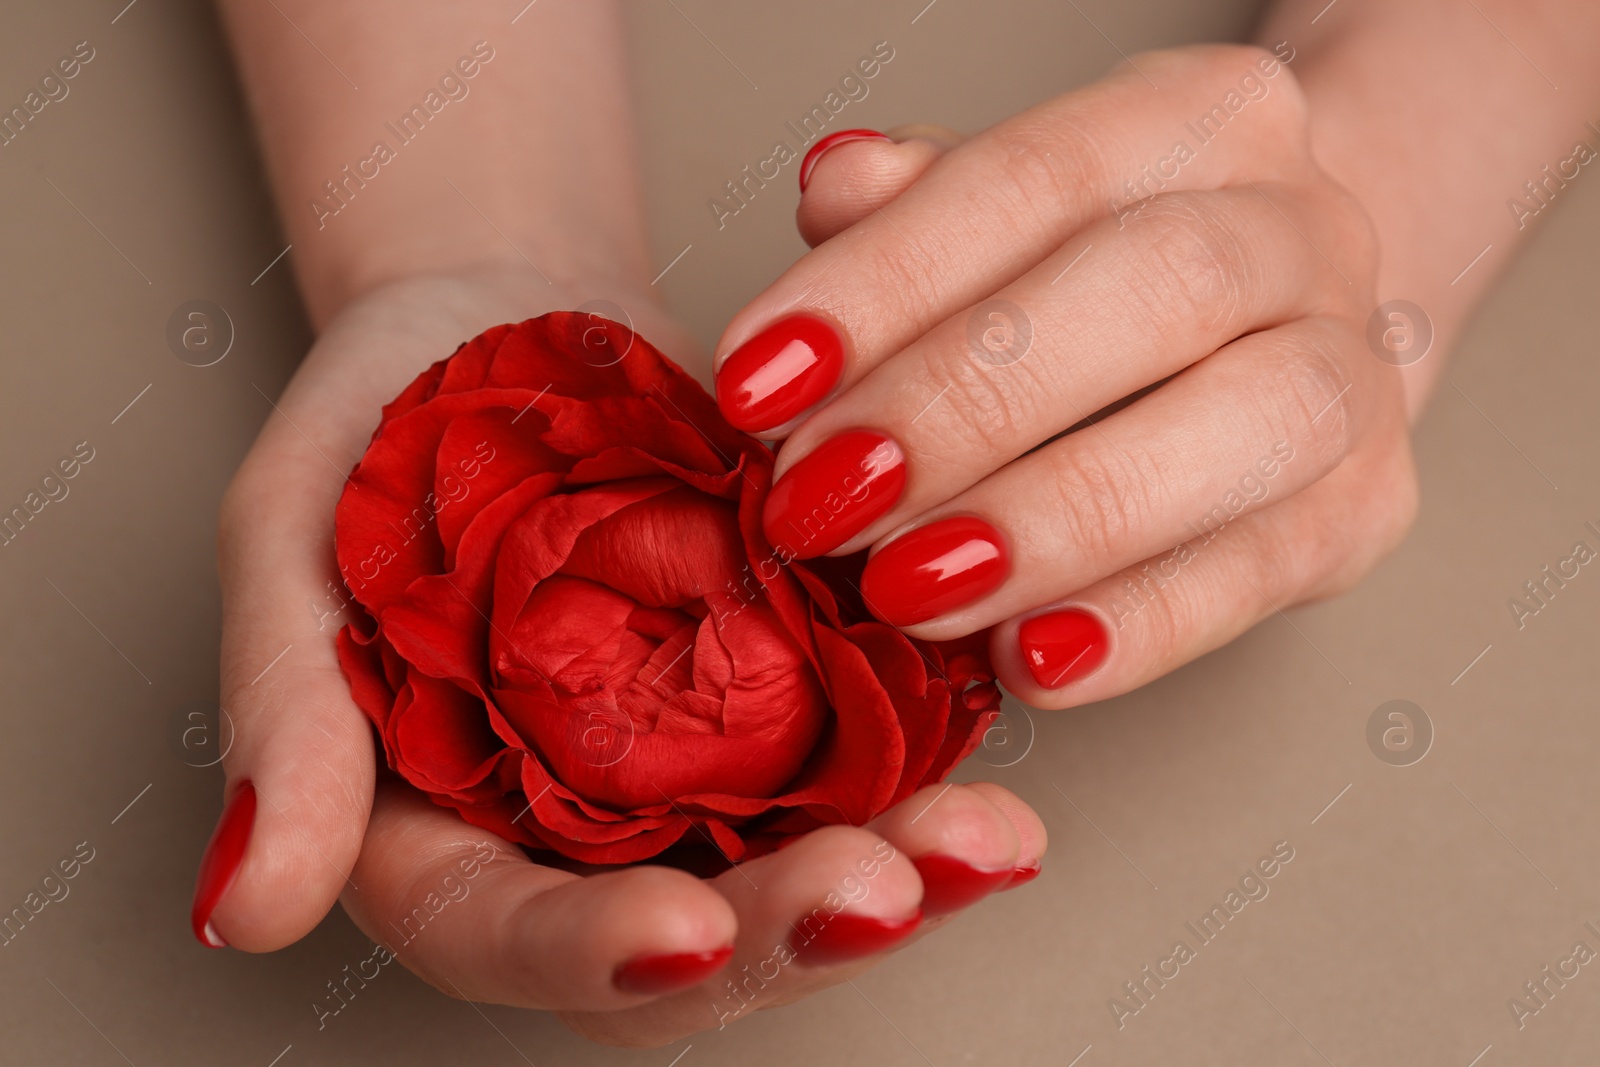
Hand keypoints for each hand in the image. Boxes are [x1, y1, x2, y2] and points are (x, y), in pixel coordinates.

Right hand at [202, 266, 1045, 1046]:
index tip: (683, 935)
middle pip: (685, 938)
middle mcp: (579, 831)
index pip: (505, 932)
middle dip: (788, 930)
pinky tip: (998, 769)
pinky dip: (930, 775)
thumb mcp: (295, 544)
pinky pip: (861, 766)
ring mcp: (692, 774)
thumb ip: (282, 719)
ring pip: (795, 869)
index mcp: (437, 827)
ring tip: (984, 845)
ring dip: (900, 873)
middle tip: (890, 890)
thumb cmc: (381, 426)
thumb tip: (246, 906)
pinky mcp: (779, 701)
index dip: (591, 953)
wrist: (507, 324)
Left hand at [717, 44, 1417, 707]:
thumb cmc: (1101, 276)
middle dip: (965, 402)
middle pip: (1157, 285)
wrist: (1280, 329)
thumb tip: (835, 189)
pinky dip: (1140, 627)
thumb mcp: (1005, 215)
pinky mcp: (1367, 509)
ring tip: (908, 588)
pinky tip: (1028, 660)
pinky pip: (1263, 573)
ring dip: (1054, 520)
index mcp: (1200, 118)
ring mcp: (1353, 370)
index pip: (1032, 178)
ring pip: (1239, 427)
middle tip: (822, 498)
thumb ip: (916, 208)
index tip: (757, 381)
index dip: (885, 282)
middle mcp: (1302, 227)